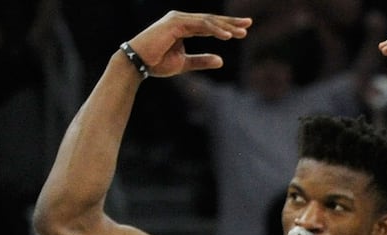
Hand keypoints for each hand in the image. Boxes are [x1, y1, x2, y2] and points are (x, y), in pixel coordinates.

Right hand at [126, 11, 251, 77]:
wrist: (137, 64)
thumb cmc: (157, 63)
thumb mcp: (184, 63)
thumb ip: (201, 60)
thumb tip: (221, 60)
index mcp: (183, 26)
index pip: (209, 25)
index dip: (226, 26)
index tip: (244, 29)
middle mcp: (181, 18)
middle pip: (210, 19)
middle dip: (230, 22)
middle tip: (249, 23)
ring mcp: (177, 18)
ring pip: (207, 21)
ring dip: (225, 27)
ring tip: (242, 33)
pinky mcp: (175, 23)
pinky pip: (200, 25)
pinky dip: (214, 30)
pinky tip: (227, 36)